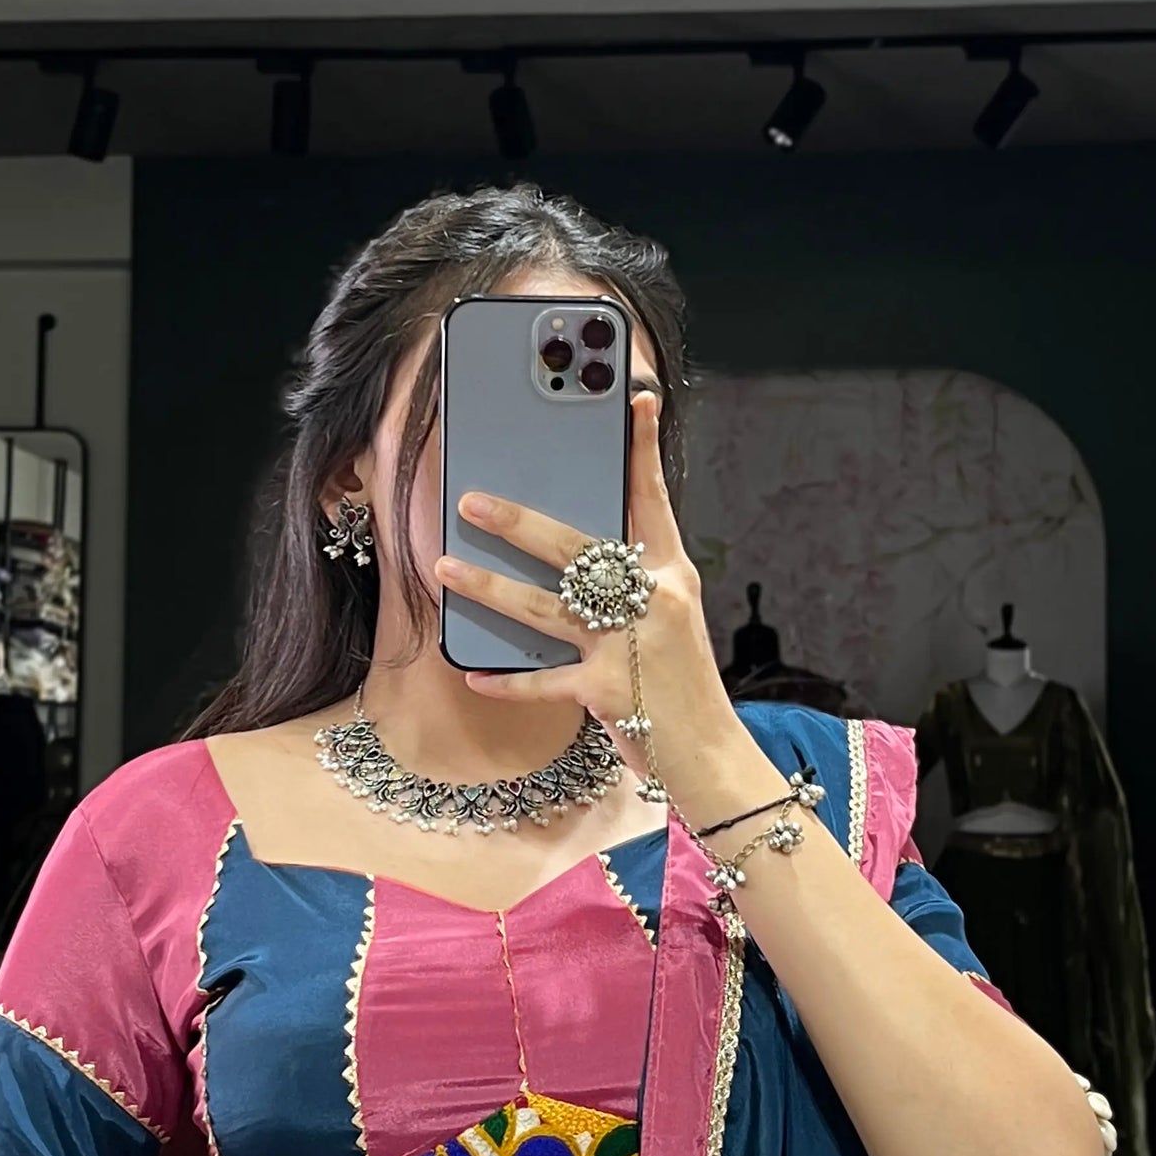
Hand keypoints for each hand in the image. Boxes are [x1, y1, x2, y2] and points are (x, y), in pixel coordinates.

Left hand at [433, 389, 742, 802]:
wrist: (710, 755)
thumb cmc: (680, 684)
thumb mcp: (671, 621)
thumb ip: (632, 583)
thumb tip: (572, 557)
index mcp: (671, 575)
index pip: (654, 501)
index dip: (643, 451)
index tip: (635, 400)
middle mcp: (653, 601)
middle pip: (577, 549)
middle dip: (519, 523)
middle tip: (472, 501)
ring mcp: (629, 646)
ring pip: (545, 607)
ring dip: (489, 587)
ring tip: (445, 567)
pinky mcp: (607, 692)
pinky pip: (543, 681)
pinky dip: (508, 680)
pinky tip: (474, 674)